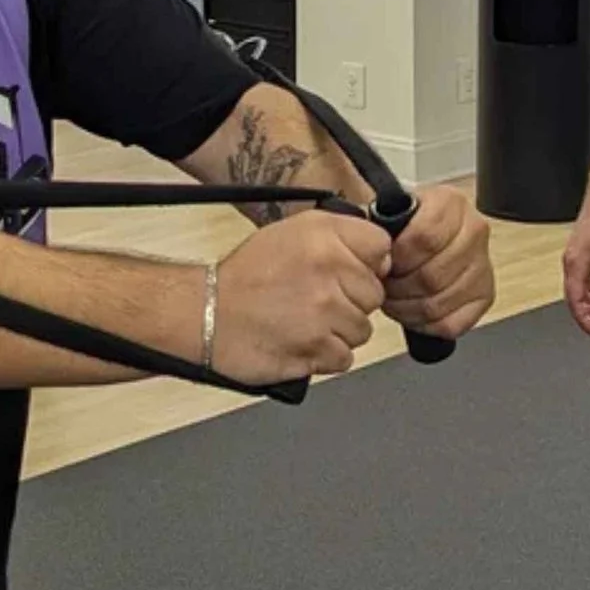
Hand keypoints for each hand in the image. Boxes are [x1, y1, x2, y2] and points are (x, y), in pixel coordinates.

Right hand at [212, 210, 390, 387]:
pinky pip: (345, 358)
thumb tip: (381, 256)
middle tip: (317, 299)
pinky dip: (325, 355)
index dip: (368, 262)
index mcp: (324, 237)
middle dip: (351, 300)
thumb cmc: (247, 276)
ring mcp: (324, 314)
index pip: (381, 248)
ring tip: (305, 321)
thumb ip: (340, 235)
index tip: (349, 270)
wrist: (208, 314)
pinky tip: (302, 341)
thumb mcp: (293, 231)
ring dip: (338, 331)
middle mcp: (328, 272)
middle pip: (375, 294)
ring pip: (362, 330)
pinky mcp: (317, 350)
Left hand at [382, 185, 495, 341]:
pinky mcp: (484, 296)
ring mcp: (483, 265)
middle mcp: (474, 231)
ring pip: (439, 303)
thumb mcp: (390, 211)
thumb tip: (370, 248)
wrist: (426, 236)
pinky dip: (425, 324)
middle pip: (432, 275)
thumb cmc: (404, 227)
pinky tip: (413, 311)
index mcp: (451, 203)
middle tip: (384, 286)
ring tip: (394, 299)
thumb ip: (381, 224)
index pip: (425, 237)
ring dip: (407, 308)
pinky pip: (452, 323)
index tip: (384, 261)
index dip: (398, 257)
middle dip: (399, 287)